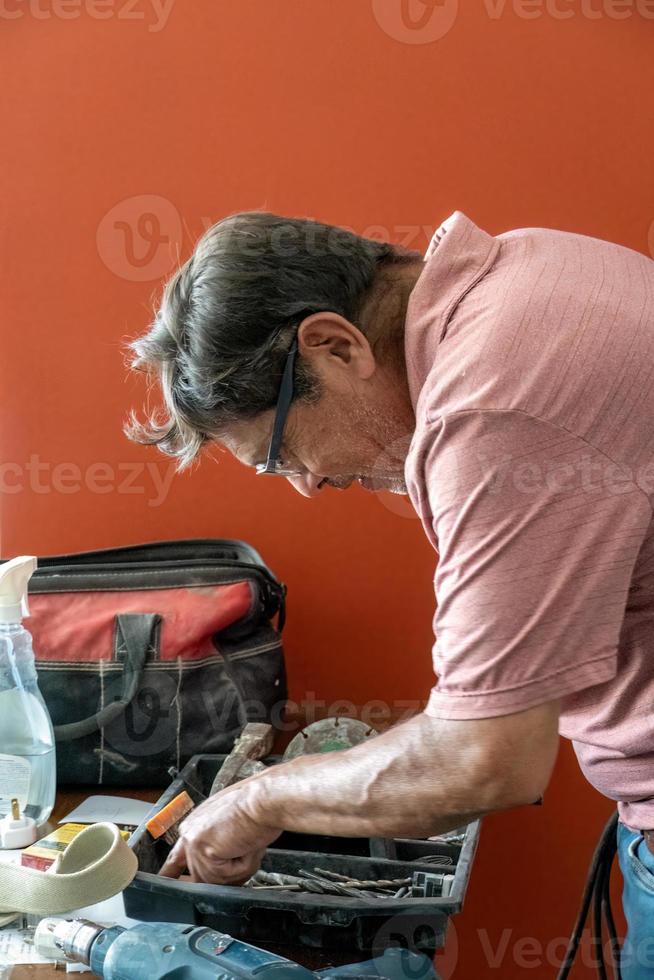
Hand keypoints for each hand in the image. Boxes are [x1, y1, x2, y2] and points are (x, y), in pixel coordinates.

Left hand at [158, 780, 280, 884]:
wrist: (265, 799)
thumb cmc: (256, 807)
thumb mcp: (230, 826)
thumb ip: (218, 848)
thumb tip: (220, 868)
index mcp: (194, 825)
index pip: (177, 857)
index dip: (173, 872)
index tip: (166, 881)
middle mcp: (189, 833)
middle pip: (202, 876)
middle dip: (227, 873)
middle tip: (245, 852)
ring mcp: (194, 843)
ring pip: (216, 880)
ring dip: (239, 870)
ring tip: (248, 844)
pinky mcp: (204, 851)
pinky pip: (226, 878)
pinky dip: (243, 867)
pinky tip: (246, 846)